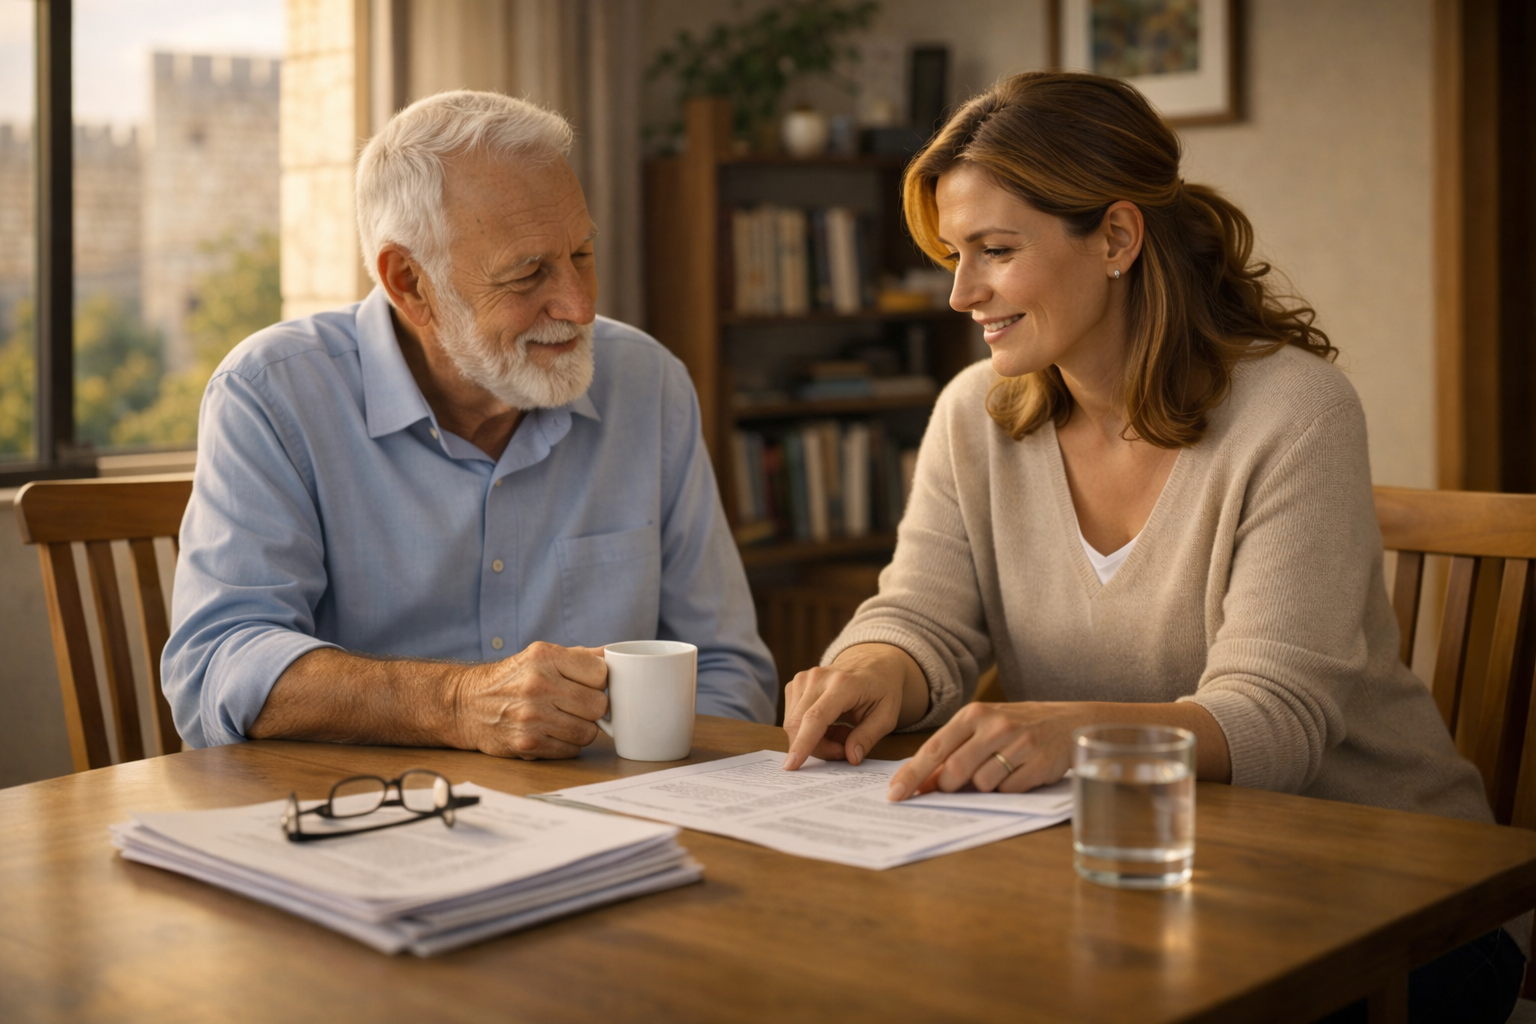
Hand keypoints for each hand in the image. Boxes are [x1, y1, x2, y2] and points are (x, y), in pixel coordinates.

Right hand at [451, 642, 607, 758]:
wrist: (467, 704)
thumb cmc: (512, 679)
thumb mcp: (541, 655)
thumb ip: (580, 656)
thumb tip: (618, 654)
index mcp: (545, 657)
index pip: (601, 673)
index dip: (600, 681)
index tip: (590, 684)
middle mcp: (538, 685)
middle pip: (599, 705)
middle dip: (593, 707)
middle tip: (577, 705)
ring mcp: (532, 716)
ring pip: (589, 732)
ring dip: (582, 729)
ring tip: (564, 719)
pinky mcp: (527, 744)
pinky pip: (571, 750)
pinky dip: (567, 745)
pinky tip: (552, 733)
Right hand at [781, 643, 926, 769]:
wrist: (874, 664)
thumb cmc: (883, 690)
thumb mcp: (887, 716)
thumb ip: (868, 737)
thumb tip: (851, 757)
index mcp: (843, 684)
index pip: (815, 717)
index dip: (803, 743)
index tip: (791, 765)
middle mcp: (818, 678)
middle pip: (799, 724)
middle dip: (817, 748)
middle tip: (843, 750)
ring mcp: (803, 679)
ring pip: (793, 724)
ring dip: (815, 739)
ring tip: (841, 733)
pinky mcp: (796, 684)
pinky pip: (793, 718)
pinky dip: (809, 730)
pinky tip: (830, 725)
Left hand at [886, 701, 1084, 800]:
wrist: (1069, 721)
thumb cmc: (1018, 727)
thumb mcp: (983, 728)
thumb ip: (953, 750)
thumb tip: (920, 782)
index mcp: (974, 714)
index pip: (934, 748)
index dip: (912, 774)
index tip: (895, 794)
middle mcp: (994, 726)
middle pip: (955, 771)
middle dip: (948, 787)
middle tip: (952, 789)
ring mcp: (1018, 743)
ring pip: (982, 784)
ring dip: (983, 788)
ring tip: (998, 770)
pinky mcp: (1038, 763)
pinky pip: (1008, 790)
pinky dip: (1007, 790)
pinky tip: (1018, 773)